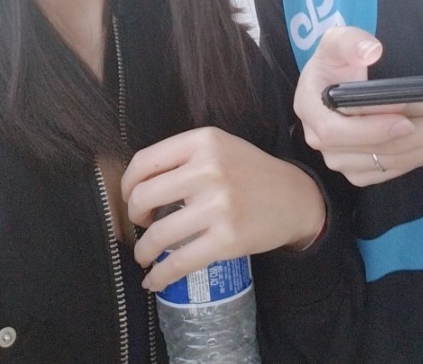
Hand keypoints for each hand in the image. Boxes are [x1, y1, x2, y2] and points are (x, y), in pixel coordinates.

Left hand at [121, 127, 325, 290]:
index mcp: (203, 141)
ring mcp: (218, 205)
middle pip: (143, 197)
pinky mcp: (227, 239)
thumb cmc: (250, 172)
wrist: (294, 198)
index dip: (128, 184)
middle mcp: (208, 168)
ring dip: (143, 251)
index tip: (130, 197)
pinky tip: (155, 280)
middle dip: (134, 217)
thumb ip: (183, 157)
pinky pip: (178, 263)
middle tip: (141, 224)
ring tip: (145, 255)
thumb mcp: (219, 147)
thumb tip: (138, 184)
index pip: (145, 161)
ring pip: (156, 235)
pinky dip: (159, 276)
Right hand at [294, 26, 422, 186]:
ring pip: (394, 160)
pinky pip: (400, 167)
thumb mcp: (336, 41)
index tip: (406, 119)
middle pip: (377, 149)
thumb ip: (350, 41)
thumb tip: (371, 49)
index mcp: (312, 110)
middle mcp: (324, 143)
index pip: (336, 130)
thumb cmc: (336, 61)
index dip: (372, 129)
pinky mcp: (365, 170)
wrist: (336, 83)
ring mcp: (345, 161)